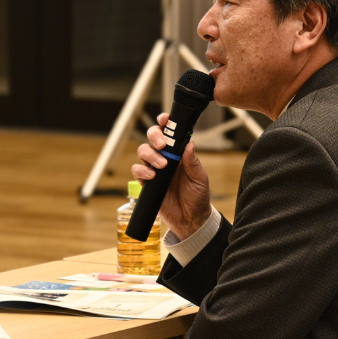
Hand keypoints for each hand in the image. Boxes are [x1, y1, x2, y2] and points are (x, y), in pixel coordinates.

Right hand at [132, 113, 211, 239]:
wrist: (190, 218)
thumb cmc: (198, 196)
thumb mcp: (200, 178)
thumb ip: (193, 162)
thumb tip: (189, 144)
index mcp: (179, 152)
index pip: (170, 132)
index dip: (165, 123)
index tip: (165, 120)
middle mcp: (165, 157)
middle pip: (152, 137)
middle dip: (155, 136)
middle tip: (163, 145)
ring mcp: (154, 169)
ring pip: (143, 151)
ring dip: (150, 155)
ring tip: (162, 166)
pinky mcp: (146, 182)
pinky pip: (137, 171)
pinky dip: (142, 171)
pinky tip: (152, 176)